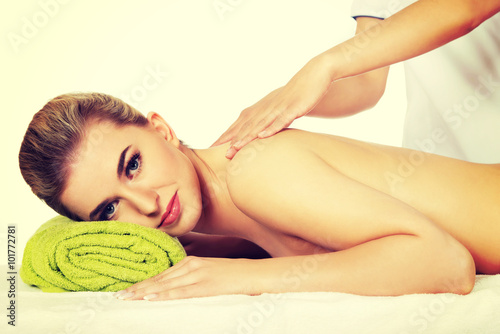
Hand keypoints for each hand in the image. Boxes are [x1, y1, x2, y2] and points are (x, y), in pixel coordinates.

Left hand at [113, 256, 256, 300]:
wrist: (250, 273)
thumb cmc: (230, 274)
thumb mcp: (207, 270)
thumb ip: (190, 275)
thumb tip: (174, 285)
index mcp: (190, 261)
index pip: (160, 274)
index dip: (142, 283)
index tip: (126, 290)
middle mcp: (190, 265)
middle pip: (158, 279)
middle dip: (137, 288)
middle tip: (118, 296)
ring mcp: (196, 274)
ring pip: (164, 285)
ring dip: (144, 292)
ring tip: (127, 298)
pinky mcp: (204, 285)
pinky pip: (180, 291)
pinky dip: (164, 295)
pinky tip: (150, 298)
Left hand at [212, 55, 333, 158]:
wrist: (314, 75)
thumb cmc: (295, 95)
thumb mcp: (279, 109)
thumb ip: (267, 120)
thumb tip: (258, 136)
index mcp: (261, 108)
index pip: (240, 124)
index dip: (227, 136)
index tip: (213, 147)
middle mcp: (266, 108)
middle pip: (246, 126)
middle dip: (233, 141)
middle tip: (222, 155)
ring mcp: (278, 108)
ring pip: (260, 124)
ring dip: (247, 137)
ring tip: (235, 148)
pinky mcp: (293, 108)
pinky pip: (281, 120)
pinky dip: (271, 128)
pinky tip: (262, 136)